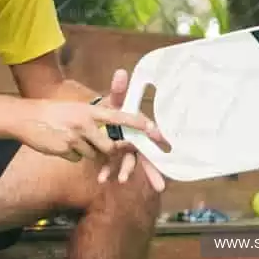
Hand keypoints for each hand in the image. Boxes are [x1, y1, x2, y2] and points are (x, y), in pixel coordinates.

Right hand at [14, 91, 165, 170]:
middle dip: (108, 151)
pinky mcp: (65, 149)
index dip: (137, 123)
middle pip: (109, 146)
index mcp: (90, 110)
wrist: (26, 117)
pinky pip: (78, 159)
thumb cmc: (54, 112)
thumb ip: (96, 119)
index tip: (155, 130)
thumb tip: (113, 134)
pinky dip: (72, 154)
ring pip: (93, 154)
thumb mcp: (77, 109)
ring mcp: (75, 137)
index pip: (119, 116)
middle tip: (96, 144)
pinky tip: (60, 143)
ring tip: (68, 137)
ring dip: (85, 151)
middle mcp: (85, 123)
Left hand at [95, 69, 169, 191]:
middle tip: (161, 186)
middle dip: (153, 170)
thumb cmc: (110, 108)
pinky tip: (101, 178)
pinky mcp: (112, 157)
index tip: (162, 142)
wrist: (95, 117)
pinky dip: (107, 171)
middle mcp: (134, 140)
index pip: (149, 133)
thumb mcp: (113, 99)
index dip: (155, 137)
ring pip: (128, 163)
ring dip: (126, 171)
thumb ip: (117, 89)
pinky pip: (111, 166)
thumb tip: (120, 73)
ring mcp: (124, 150)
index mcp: (138, 127)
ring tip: (122, 180)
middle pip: (146, 155)